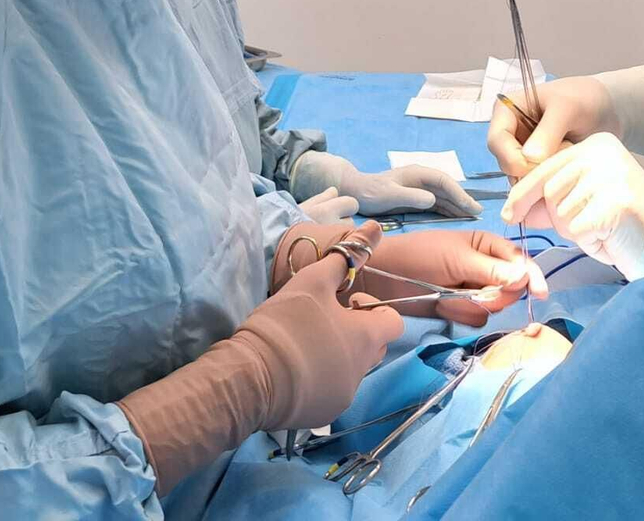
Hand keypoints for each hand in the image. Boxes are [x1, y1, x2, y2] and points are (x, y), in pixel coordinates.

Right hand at [236, 221, 403, 428]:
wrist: (249, 378)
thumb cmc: (286, 324)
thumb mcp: (313, 281)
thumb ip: (347, 255)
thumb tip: (377, 228)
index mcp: (366, 338)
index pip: (393, 322)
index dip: (373, 308)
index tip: (346, 302)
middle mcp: (362, 371)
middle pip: (373, 346)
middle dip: (355, 331)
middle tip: (322, 320)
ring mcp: (343, 396)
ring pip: (351, 369)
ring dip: (337, 354)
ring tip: (303, 344)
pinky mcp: (322, 415)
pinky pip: (331, 390)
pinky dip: (320, 378)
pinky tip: (293, 368)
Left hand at [292, 151, 481, 217]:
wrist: (356, 191)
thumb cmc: (371, 192)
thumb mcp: (390, 194)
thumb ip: (411, 196)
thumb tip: (433, 199)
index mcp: (418, 174)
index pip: (445, 183)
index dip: (460, 194)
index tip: (471, 207)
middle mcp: (422, 179)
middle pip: (448, 189)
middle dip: (463, 199)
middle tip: (479, 213)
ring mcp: (419, 188)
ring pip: (444, 196)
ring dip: (458, 205)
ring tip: (472, 216)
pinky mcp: (416, 197)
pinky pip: (437, 203)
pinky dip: (448, 209)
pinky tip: (456, 217)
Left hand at [364, 230, 549, 324]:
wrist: (385, 276)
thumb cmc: (421, 256)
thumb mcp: (458, 259)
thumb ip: (492, 270)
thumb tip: (524, 277)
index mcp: (488, 246)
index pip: (520, 261)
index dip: (532, 276)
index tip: (539, 293)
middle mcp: (486, 268)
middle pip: (512, 289)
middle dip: (495, 294)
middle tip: (473, 291)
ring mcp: (474, 290)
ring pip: (494, 307)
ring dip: (472, 304)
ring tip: (448, 295)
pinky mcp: (461, 309)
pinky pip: (476, 319)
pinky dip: (460, 314)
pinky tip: (442, 306)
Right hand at [487, 75, 616, 179]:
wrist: (605, 107)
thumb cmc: (583, 98)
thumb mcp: (567, 108)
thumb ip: (548, 131)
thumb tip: (529, 158)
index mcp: (507, 111)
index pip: (496, 141)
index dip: (511, 157)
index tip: (535, 165)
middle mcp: (510, 133)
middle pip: (506, 162)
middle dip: (528, 170)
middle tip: (556, 165)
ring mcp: (523, 151)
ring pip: (519, 176)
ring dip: (540, 178)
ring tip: (565, 165)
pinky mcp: (537, 166)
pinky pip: (533, 183)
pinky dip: (547, 184)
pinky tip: (564, 176)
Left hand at [500, 132, 643, 278]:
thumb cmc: (625, 225)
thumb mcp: (583, 204)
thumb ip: (550, 201)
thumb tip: (513, 209)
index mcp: (596, 144)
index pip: (544, 166)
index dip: (522, 193)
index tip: (509, 214)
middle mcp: (603, 152)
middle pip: (548, 190)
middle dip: (557, 217)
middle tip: (590, 225)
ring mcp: (611, 174)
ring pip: (560, 211)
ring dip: (574, 230)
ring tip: (604, 228)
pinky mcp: (616, 202)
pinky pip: (576, 228)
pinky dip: (587, 241)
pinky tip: (611, 236)